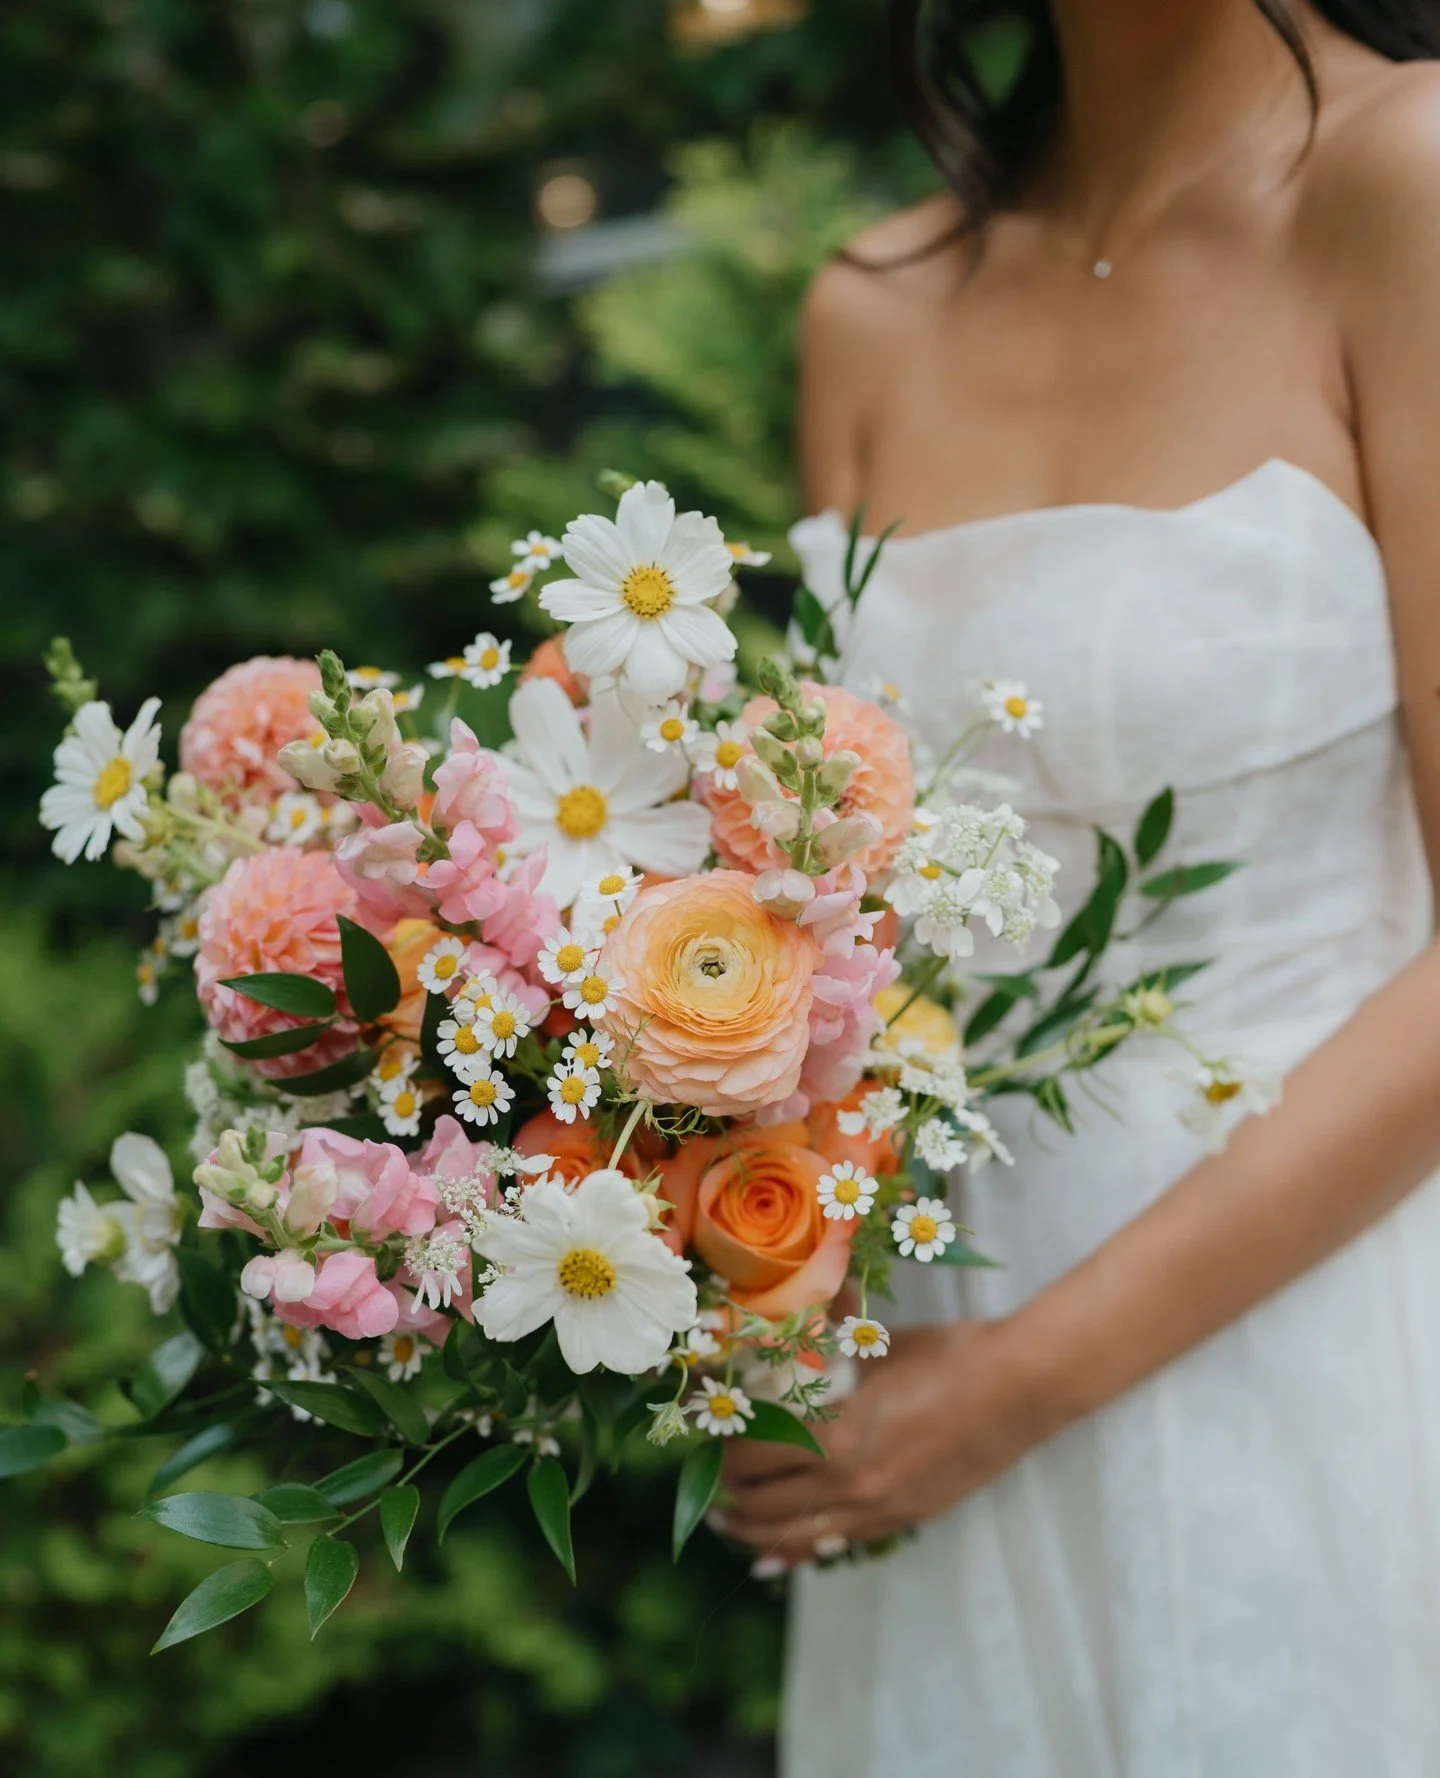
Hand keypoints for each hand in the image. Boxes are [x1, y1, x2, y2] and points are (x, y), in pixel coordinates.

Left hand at [713, 1318, 1051, 1568]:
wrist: (1019, 1387)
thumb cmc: (949, 1356)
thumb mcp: (876, 1347)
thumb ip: (828, 1346)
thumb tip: (796, 1313)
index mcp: (835, 1436)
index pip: (752, 1456)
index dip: (725, 1447)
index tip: (716, 1433)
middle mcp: (849, 1484)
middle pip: (763, 1505)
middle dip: (729, 1494)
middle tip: (711, 1479)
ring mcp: (879, 1509)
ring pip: (794, 1539)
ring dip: (754, 1535)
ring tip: (728, 1526)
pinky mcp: (905, 1518)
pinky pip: (836, 1546)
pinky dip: (799, 1553)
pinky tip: (779, 1560)